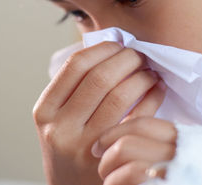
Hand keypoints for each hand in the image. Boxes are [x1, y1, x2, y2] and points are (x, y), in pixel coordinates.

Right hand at [33, 42, 165, 184]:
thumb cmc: (69, 147)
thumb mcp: (57, 118)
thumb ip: (74, 89)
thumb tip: (110, 48)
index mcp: (45, 110)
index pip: (76, 65)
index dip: (102, 48)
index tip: (118, 44)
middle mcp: (61, 128)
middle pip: (100, 77)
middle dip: (125, 58)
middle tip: (138, 55)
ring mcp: (86, 145)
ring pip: (120, 96)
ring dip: (141, 76)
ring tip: (149, 71)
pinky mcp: (111, 157)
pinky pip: (138, 118)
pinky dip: (152, 97)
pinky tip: (156, 89)